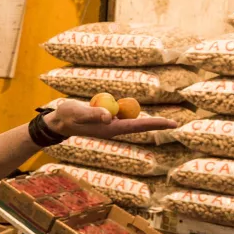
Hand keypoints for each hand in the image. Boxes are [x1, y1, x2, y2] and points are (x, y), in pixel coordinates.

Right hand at [43, 99, 177, 139]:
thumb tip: (110, 116)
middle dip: (154, 123)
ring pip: (129, 116)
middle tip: (174, 122)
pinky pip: (119, 111)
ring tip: (139, 115)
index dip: (154, 124)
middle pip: (138, 124)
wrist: (58, 121)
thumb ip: (93, 113)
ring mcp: (110, 124)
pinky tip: (115, 105)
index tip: (172, 124)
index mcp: (110, 129)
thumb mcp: (78, 112)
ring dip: (138, 114)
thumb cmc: (67, 117)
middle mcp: (113, 128)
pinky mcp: (106, 118)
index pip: (137, 126)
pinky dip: (123, 108)